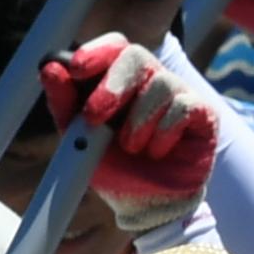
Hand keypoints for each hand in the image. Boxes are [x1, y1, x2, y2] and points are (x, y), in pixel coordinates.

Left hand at [40, 36, 220, 235]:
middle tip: (95, 115)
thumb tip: (49, 67)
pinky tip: (157, 152)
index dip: (96, 51)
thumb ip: (64, 103)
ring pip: (161, 84)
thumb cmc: (114, 169)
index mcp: (122, 80)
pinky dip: (164, 132)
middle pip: (137, 56)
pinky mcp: (204, 113)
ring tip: (132, 148)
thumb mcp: (78, 137)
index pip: (114, 46)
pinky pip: (184, 106)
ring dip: (138, 121)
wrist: (144, 207)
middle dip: (113, 85)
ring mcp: (180, 94)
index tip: (75, 69)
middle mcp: (152, 81)